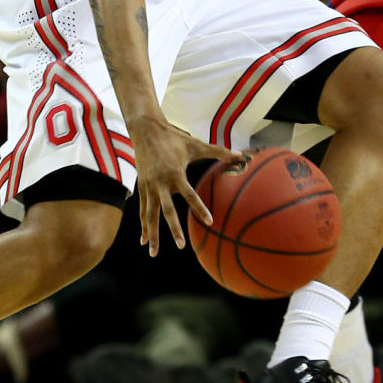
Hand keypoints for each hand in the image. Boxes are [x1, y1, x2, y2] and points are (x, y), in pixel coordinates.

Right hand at [130, 114, 241, 256]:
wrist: (145, 130)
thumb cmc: (174, 137)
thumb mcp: (195, 144)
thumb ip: (218, 151)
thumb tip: (240, 154)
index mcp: (175, 173)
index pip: (189, 194)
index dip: (199, 207)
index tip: (209, 222)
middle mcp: (160, 182)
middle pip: (166, 210)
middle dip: (173, 228)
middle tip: (181, 245)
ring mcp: (149, 186)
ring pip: (150, 214)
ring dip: (152, 233)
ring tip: (153, 253)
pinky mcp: (141, 186)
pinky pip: (142, 209)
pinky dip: (143, 225)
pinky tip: (145, 241)